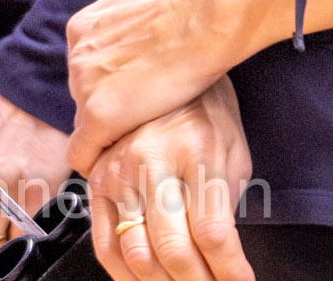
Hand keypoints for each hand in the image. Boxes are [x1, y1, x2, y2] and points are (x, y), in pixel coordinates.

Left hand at [69, 0, 231, 174]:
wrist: (203, 19)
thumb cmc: (186, 2)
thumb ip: (125, 13)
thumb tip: (134, 21)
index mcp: (83, 26)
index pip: (87, 69)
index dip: (114, 80)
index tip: (135, 85)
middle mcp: (77, 55)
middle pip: (85, 96)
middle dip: (112, 102)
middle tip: (146, 105)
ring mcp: (84, 86)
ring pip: (87, 124)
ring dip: (113, 128)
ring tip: (147, 125)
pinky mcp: (97, 117)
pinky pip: (84, 154)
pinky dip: (101, 160)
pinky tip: (125, 158)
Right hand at [86, 80, 254, 280]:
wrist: (165, 72)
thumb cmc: (208, 115)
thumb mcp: (234, 152)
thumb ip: (227, 205)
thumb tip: (223, 260)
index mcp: (198, 151)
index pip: (213, 233)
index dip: (228, 271)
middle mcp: (154, 162)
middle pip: (174, 251)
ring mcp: (121, 173)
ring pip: (138, 256)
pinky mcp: (98, 181)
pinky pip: (106, 246)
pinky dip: (126, 276)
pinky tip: (147, 280)